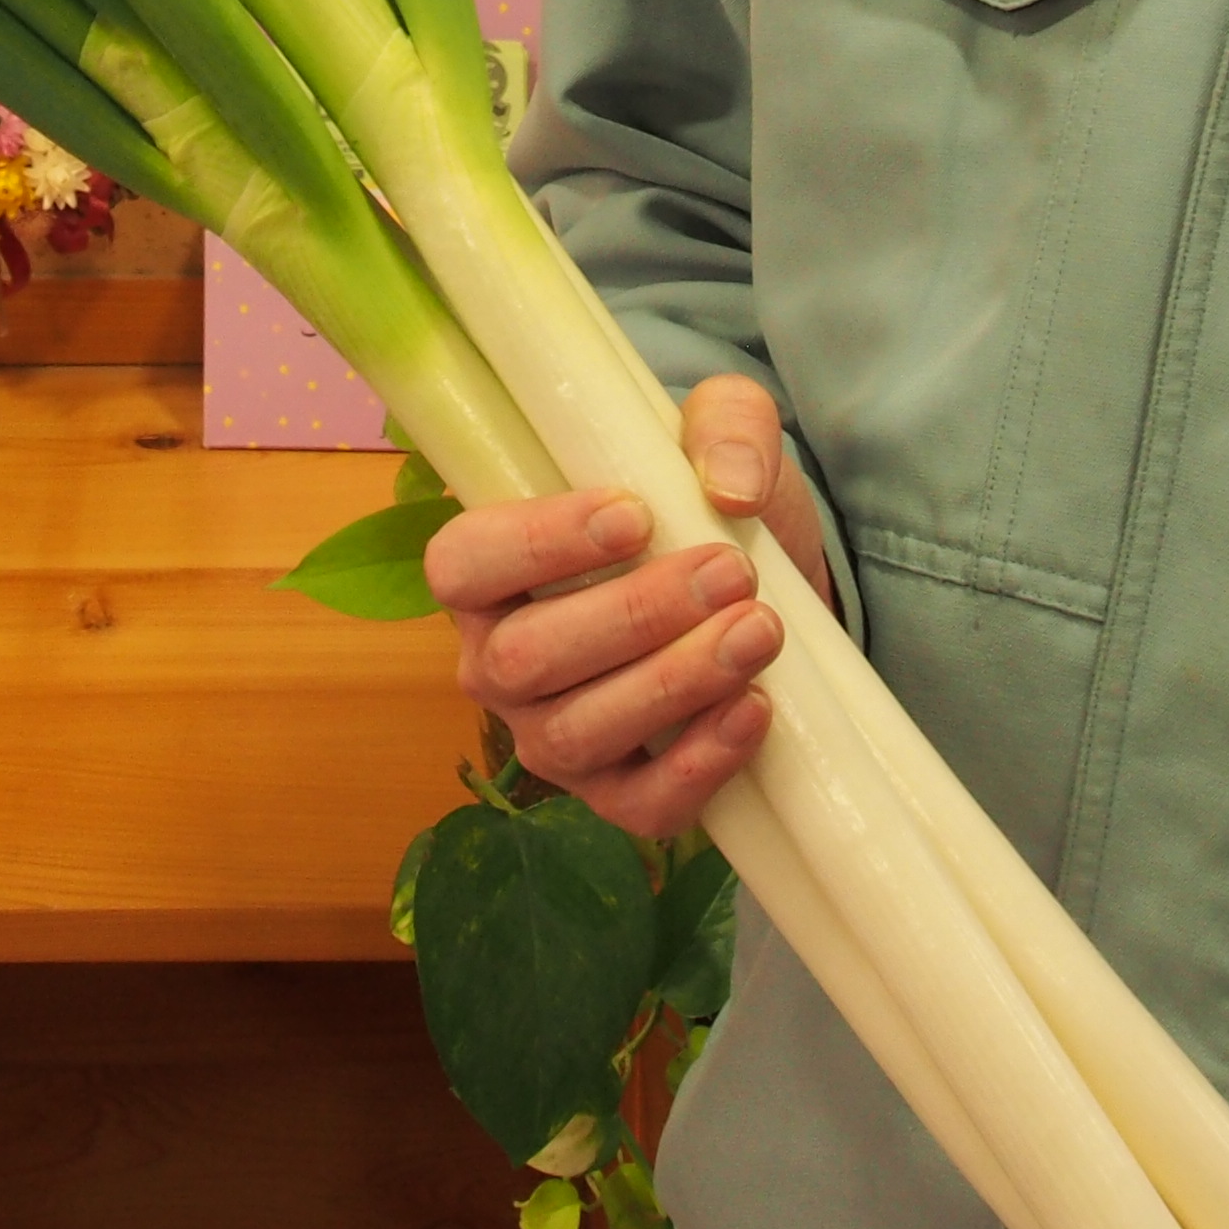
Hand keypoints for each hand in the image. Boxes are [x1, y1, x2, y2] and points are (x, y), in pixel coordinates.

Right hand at [425, 374, 831, 840]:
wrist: (764, 593)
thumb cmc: (702, 508)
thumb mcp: (717, 434)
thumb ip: (724, 424)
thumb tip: (729, 487)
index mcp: (488, 570)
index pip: (464, 564)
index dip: (537, 544)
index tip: (635, 515)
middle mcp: (498, 663)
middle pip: (526, 658)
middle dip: (634, 615)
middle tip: (730, 571)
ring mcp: (550, 738)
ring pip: (579, 731)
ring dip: (674, 683)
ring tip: (759, 630)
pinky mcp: (615, 796)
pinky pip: (640, 804)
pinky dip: (698, 763)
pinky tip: (754, 708)